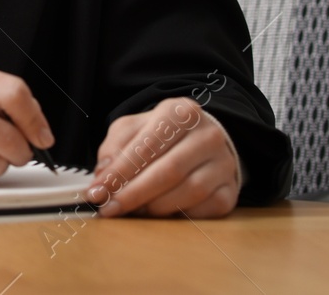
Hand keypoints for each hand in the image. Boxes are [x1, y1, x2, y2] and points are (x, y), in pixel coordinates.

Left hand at [87, 97, 240, 217]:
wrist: (203, 142)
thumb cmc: (163, 135)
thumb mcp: (135, 128)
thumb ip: (115, 147)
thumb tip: (104, 175)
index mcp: (180, 112)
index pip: (148, 145)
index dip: (120, 171)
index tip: (98, 190)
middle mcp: (207, 135)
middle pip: (168, 171)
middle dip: (133, 194)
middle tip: (109, 208)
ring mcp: (223, 163)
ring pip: (188, 192)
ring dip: (153, 207)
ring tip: (131, 210)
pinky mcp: (230, 191)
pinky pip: (204, 209)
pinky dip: (178, 215)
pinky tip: (159, 214)